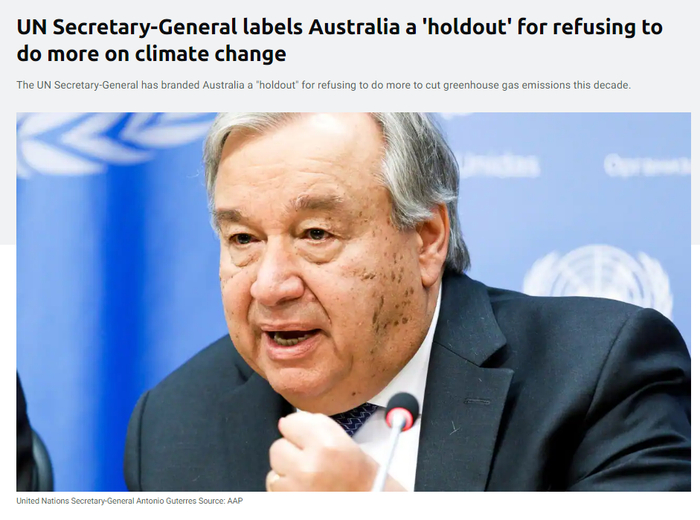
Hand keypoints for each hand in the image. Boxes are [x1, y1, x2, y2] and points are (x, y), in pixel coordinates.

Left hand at [266, 411, 404, 490]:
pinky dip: (284, 488)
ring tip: (307, 476)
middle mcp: (311, 464)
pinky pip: (274, 488)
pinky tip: (303, 488)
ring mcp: (298, 487)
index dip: (297, 429)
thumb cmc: (359, 474)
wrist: (369, 500)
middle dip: (290, 451)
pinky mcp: (291, 502)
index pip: (290, 422)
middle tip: (308, 459)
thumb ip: (314, 427)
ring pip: (273, 469)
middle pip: (278, 446)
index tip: (304, 436)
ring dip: (286, 471)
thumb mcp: (342, 440)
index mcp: (328, 443)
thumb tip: (286, 422)